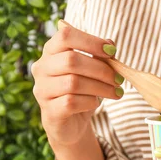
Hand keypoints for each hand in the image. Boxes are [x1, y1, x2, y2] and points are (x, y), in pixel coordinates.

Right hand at [31, 20, 123, 146]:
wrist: (71, 124)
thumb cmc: (82, 92)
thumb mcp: (93, 70)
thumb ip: (100, 56)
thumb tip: (110, 45)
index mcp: (51, 51)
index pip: (65, 36)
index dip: (91, 41)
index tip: (112, 52)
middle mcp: (41, 68)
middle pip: (71, 60)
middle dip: (100, 69)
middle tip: (118, 79)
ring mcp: (42, 90)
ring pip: (73, 83)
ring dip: (100, 87)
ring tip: (116, 92)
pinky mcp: (49, 111)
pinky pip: (71, 102)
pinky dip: (90, 102)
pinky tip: (96, 103)